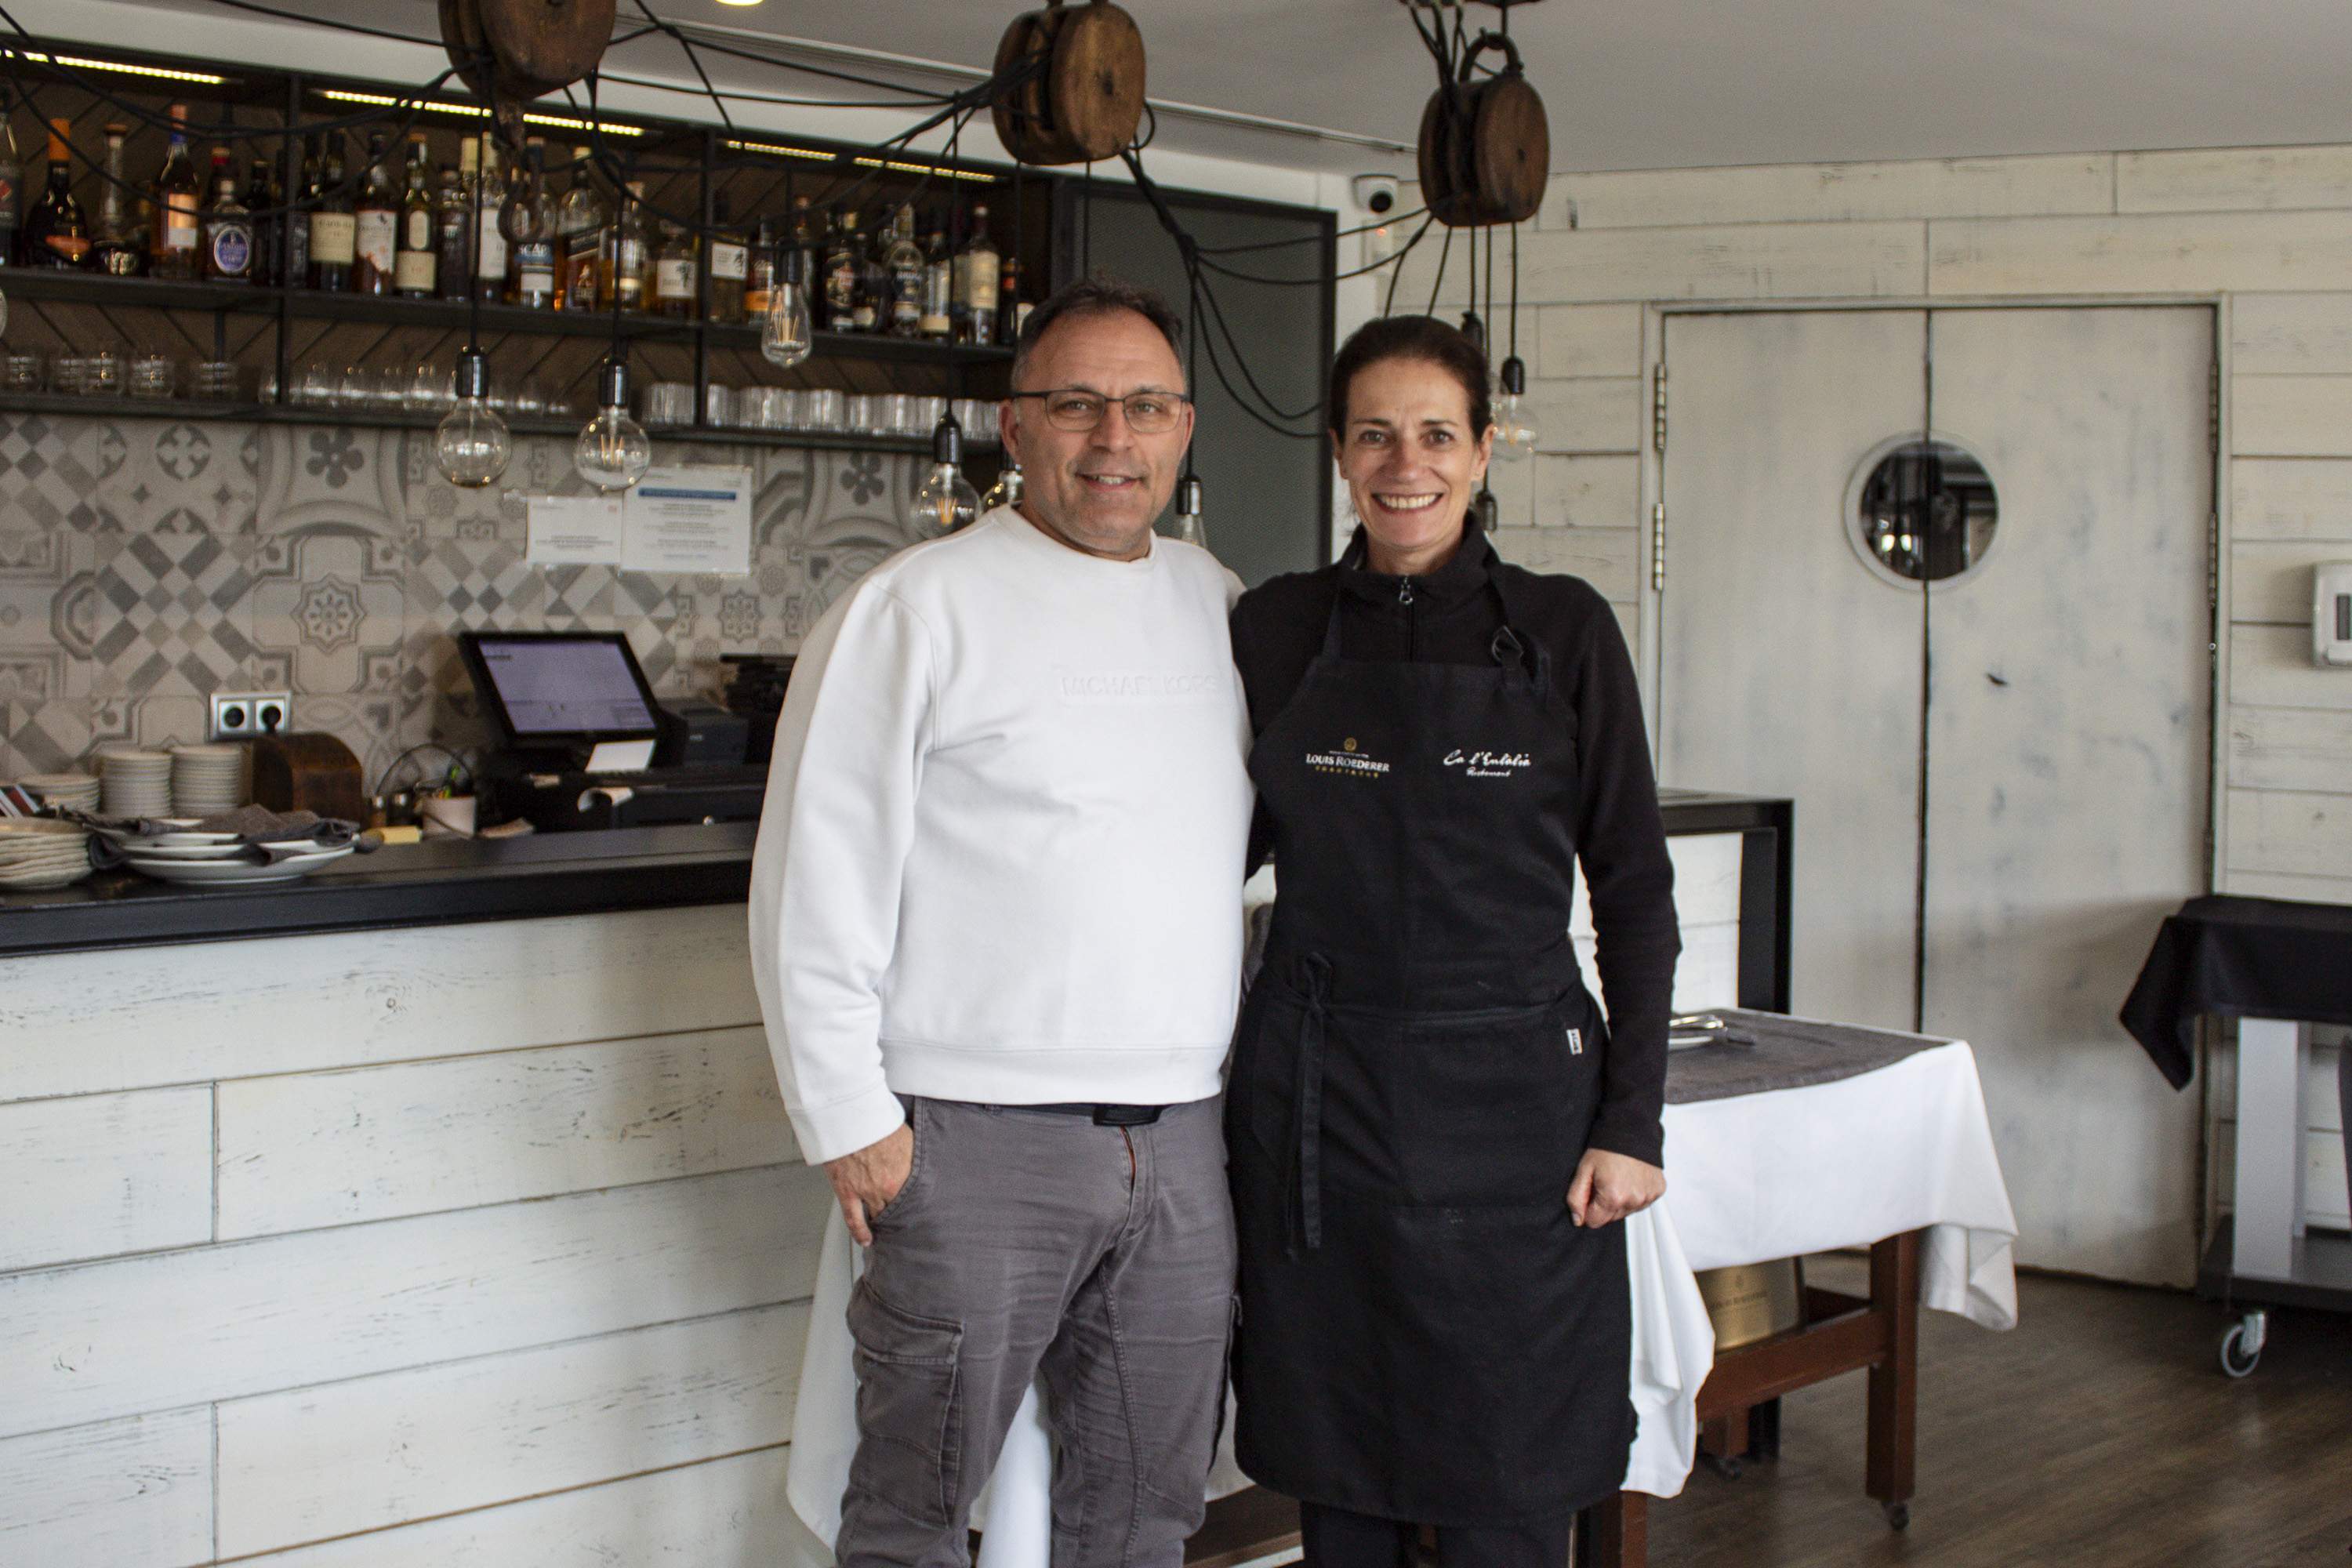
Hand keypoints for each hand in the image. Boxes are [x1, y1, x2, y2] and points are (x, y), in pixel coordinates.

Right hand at [825, 1124, 913, 1245]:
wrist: (849, 1116)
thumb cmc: (876, 1121)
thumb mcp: (907, 1137)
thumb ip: (914, 1155)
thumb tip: (922, 1161)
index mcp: (904, 1174)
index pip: (916, 1200)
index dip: (919, 1208)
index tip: (925, 1215)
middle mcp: (887, 1188)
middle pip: (898, 1209)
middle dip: (903, 1215)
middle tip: (909, 1224)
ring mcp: (866, 1192)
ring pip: (878, 1215)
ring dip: (884, 1222)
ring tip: (889, 1230)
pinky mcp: (846, 1191)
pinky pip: (853, 1218)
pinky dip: (859, 1232)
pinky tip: (865, 1240)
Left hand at [1567, 1148, 1664, 1227]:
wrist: (1632, 1129)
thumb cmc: (1606, 1148)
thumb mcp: (1583, 1170)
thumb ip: (1576, 1198)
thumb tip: (1578, 1220)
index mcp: (1613, 1197)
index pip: (1594, 1222)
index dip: (1588, 1208)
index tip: (1590, 1192)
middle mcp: (1634, 1200)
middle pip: (1611, 1218)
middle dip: (1604, 1205)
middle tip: (1604, 1182)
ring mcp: (1648, 1196)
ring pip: (1627, 1211)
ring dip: (1621, 1201)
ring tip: (1618, 1178)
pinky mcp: (1658, 1191)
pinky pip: (1642, 1202)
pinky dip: (1635, 1194)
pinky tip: (1631, 1178)